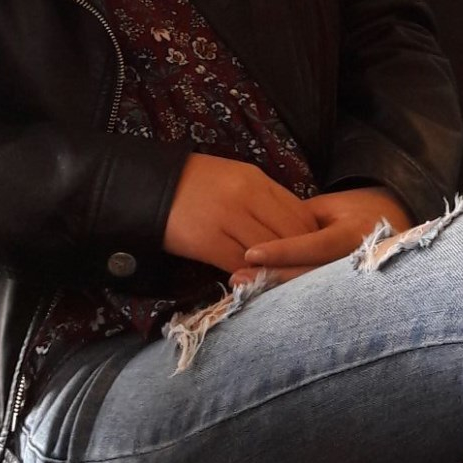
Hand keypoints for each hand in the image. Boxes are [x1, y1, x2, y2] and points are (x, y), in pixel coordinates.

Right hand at [163, 154, 320, 274]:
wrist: (151, 186)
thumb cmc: (196, 184)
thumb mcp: (237, 180)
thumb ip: (266, 200)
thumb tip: (295, 228)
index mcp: (257, 180)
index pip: (300, 214)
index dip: (311, 239)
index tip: (311, 255)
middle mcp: (247, 196)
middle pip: (291, 235)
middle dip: (300, 259)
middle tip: (301, 276)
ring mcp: (228, 218)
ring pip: (269, 252)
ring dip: (276, 270)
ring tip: (279, 283)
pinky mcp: (207, 241)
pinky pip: (240, 264)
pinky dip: (250, 276)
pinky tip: (251, 282)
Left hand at [236, 186, 413, 284]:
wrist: (395, 225)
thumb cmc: (357, 210)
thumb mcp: (331, 207)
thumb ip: (300, 220)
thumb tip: (263, 230)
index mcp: (354, 234)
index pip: (315, 246)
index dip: (283, 251)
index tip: (251, 253)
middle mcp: (356, 262)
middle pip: (310, 276)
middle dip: (272, 278)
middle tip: (237, 279)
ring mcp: (354, 284)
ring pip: (310, 292)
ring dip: (275, 291)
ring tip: (243, 289)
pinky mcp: (349, 297)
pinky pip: (315, 299)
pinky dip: (287, 299)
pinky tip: (262, 297)